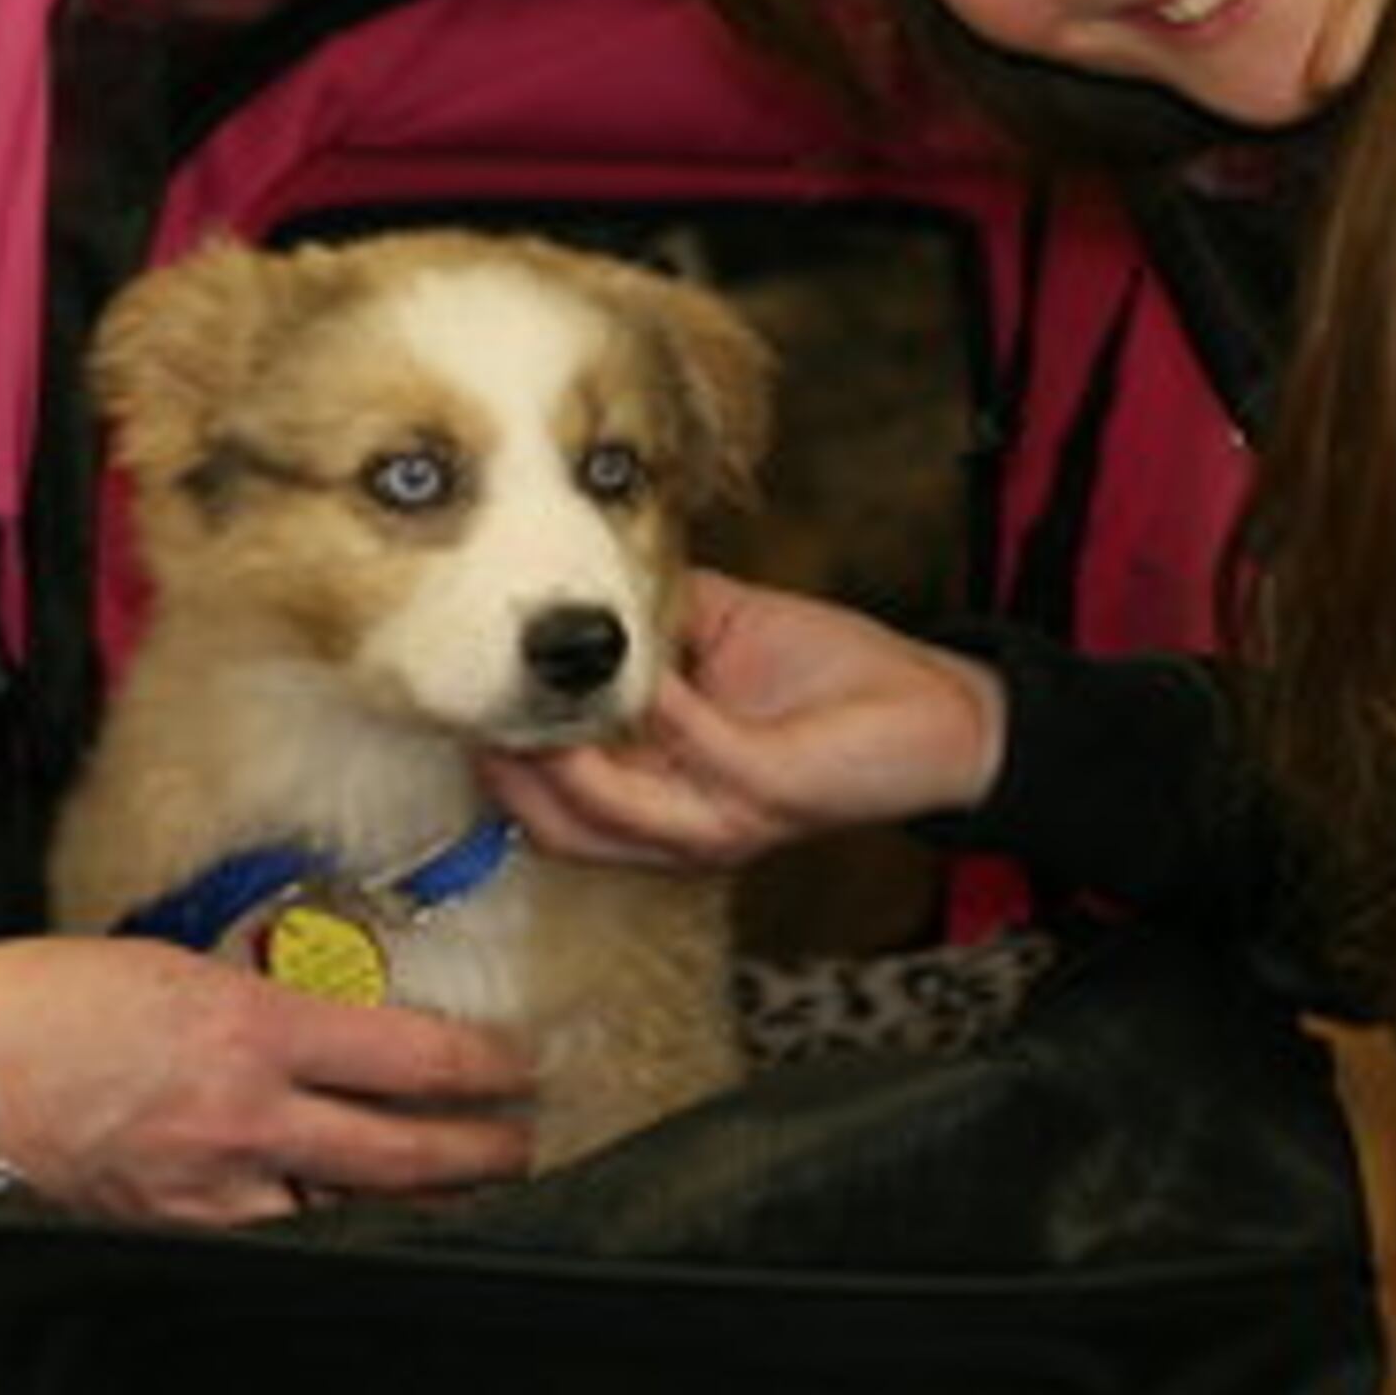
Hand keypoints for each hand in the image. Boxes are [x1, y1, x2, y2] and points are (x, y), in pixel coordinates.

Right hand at [0, 935, 535, 1224]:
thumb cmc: (41, 1000)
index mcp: (255, 1029)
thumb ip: (255, 996)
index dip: (486, 1069)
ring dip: (413, 1205)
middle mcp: (249, 1117)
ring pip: (353, 1213)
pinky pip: (279, 1238)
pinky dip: (325, 1232)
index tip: (522, 1065)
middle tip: (523, 1144)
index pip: (411, 1057)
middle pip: (406, 1154)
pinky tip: (348, 1229)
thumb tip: (317, 1017)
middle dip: (482, 1154)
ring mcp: (215, 1188)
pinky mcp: (178, 1230)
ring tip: (459, 1196)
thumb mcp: (173, 965)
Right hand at [479, 570, 1007, 869]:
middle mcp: (678, 827)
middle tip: (473, 697)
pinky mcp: (762, 793)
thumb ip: (649, 619)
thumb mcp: (717, 637)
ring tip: (529, 686)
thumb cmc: (829, 680)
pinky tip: (642, 660)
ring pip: (599, 811)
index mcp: (660, 798)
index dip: (496, 759)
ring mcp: (717, 820)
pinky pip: (688, 750)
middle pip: (554, 827)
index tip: (461, 691)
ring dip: (556, 751)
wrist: (934, 711)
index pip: (549, 808)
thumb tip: (582, 567)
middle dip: (502, 767)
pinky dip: (656, 702)